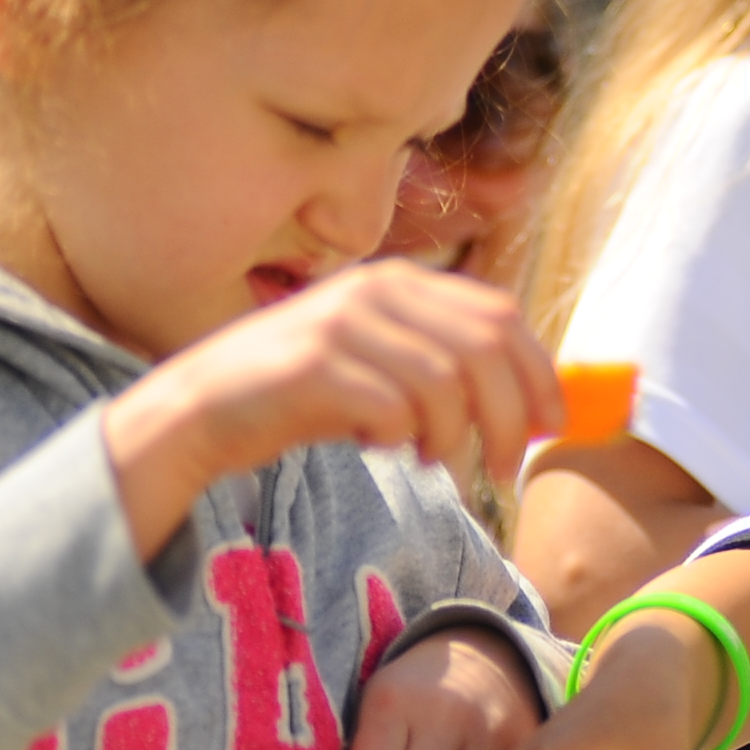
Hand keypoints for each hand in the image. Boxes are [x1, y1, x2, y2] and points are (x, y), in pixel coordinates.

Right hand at [105, 263, 562, 558]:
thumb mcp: (378, 363)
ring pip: (447, 383)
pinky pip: (394, 409)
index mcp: (400, 281)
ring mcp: (342, 323)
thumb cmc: (299, 396)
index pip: (502, 316)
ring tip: (429, 459)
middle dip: (508, 416)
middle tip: (502, 467)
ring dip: (451, 437)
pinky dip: (401, 439)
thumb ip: (443, 364)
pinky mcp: (314, 366)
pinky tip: (377, 447)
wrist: (198, 412)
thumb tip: (530, 402)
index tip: (550, 426)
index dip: (540, 373)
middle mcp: (374, 290)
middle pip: (487, 348)